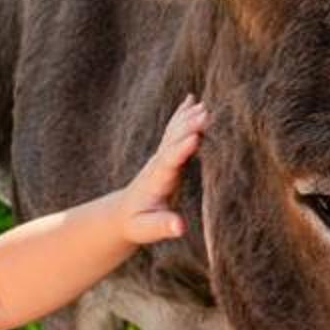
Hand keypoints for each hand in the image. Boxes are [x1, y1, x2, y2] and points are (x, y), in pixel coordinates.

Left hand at [104, 95, 205, 245]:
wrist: (123, 214)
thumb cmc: (138, 224)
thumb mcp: (147, 229)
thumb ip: (162, 226)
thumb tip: (179, 227)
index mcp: (156, 180)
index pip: (169, 161)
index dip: (181, 149)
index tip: (195, 137)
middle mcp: (159, 163)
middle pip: (173, 141)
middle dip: (189, 127)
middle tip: (206, 113)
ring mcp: (162, 156)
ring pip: (175, 132)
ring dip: (188, 117)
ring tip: (204, 105)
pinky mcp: (166, 154)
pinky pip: (175, 130)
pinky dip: (183, 115)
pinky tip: (192, 99)